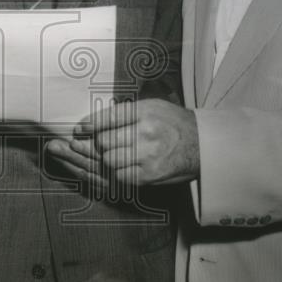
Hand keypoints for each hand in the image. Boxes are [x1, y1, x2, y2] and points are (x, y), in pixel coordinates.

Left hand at [52, 98, 199, 186]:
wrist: (201, 145)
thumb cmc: (174, 123)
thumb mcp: (153, 106)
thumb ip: (126, 111)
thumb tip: (96, 119)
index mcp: (144, 112)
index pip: (107, 117)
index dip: (89, 124)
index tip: (80, 128)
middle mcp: (145, 133)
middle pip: (103, 142)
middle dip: (97, 144)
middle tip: (95, 143)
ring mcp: (147, 156)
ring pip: (108, 160)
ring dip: (106, 159)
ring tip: (113, 154)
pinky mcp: (149, 175)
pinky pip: (120, 176)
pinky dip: (117, 172)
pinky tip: (123, 166)